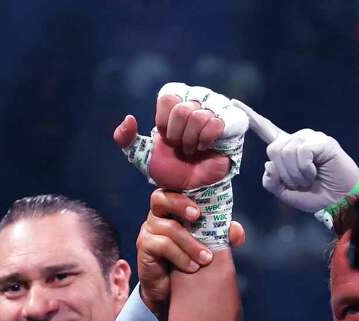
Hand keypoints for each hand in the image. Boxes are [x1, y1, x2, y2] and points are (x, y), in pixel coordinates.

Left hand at [115, 83, 247, 190]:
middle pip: (182, 109)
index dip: (164, 123)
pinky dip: (206, 140)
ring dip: (191, 141)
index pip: (168, 97)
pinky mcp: (233, 121)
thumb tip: (129, 118)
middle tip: (182, 146)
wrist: (191, 186)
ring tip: (194, 149)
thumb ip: (125, 138)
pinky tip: (207, 147)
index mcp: (177, 101)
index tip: (167, 137)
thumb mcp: (142, 154)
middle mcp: (198, 98)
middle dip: (177, 136)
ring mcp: (218, 107)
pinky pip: (216, 124)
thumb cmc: (170, 167)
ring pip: (198, 116)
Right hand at [137, 190, 244, 318]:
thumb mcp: (209, 246)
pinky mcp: (144, 247)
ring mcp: (148, 231)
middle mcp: (157, 216)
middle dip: (180, 204)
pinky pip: (162, 245)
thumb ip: (222, 235)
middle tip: (197, 217)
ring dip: (190, 243)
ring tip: (206, 258)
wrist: (170, 291)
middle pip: (160, 198)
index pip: (175, 188)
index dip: (186, 189)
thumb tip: (236, 232)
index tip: (203, 201)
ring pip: (168, 227)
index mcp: (173, 208)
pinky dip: (180, 256)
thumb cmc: (188, 261)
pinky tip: (191, 267)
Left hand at [234, 100, 358, 214]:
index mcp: (285, 149)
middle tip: (300, 182)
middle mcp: (296, 139)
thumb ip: (270, 180)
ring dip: (295, 174)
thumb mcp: (284, 192)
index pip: (265, 129)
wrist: (338, 200)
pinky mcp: (322, 141)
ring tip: (309, 178)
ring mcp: (309, 138)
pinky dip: (305, 169)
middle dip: (283, 172)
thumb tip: (269, 164)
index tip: (233, 102)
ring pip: (285, 152)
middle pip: (272, 149)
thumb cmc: (313, 195)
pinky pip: (301, 152)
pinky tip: (316, 172)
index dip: (250, 117)